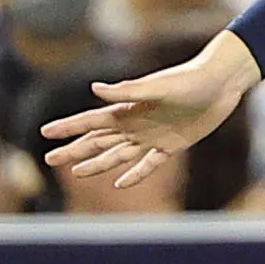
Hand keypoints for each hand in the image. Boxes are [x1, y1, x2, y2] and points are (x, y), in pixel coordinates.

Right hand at [40, 31, 260, 189]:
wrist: (220, 83)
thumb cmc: (189, 79)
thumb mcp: (158, 86)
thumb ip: (128, 90)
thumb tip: (95, 89)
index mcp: (127, 108)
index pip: (90, 121)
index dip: (67, 127)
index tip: (45, 133)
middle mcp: (135, 123)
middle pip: (97, 141)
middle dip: (73, 150)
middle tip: (49, 159)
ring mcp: (151, 136)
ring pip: (117, 155)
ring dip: (97, 164)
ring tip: (77, 172)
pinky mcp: (171, 146)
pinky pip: (148, 165)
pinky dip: (135, 174)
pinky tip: (120, 184)